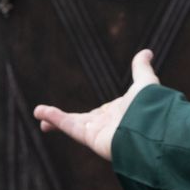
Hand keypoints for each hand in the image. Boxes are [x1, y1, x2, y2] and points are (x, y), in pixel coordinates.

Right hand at [33, 50, 158, 162]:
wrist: (152, 128)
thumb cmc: (150, 108)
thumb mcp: (145, 82)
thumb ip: (141, 68)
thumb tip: (147, 52)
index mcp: (119, 113)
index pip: (100, 113)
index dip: (91, 114)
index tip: (87, 113)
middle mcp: (107, 124)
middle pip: (80, 122)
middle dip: (64, 120)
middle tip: (47, 117)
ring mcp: (97, 132)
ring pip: (71, 124)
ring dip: (54, 119)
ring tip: (37, 113)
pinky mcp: (90, 137)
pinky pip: (69, 126)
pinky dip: (55, 119)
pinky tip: (40, 112)